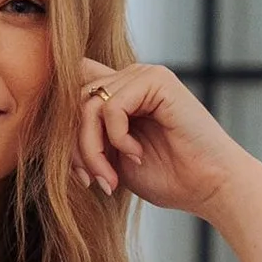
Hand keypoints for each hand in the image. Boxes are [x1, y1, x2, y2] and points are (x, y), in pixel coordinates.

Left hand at [74, 56, 261, 261]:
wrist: (210, 186)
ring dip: (92, 148)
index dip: (64, 131)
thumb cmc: (168, 177)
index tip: (80, 174)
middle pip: (73, 99)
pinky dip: (116, 138)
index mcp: (121, 92)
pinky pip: (111, 106)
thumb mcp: (111, 157)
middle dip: (75, 147)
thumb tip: (50, 123)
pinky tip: (136, 155)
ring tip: (110, 177)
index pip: (71, 93)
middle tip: (93, 180)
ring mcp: (145, 76)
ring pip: (88, 104)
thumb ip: (87, 135)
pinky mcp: (158, 80)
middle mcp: (131, 78)